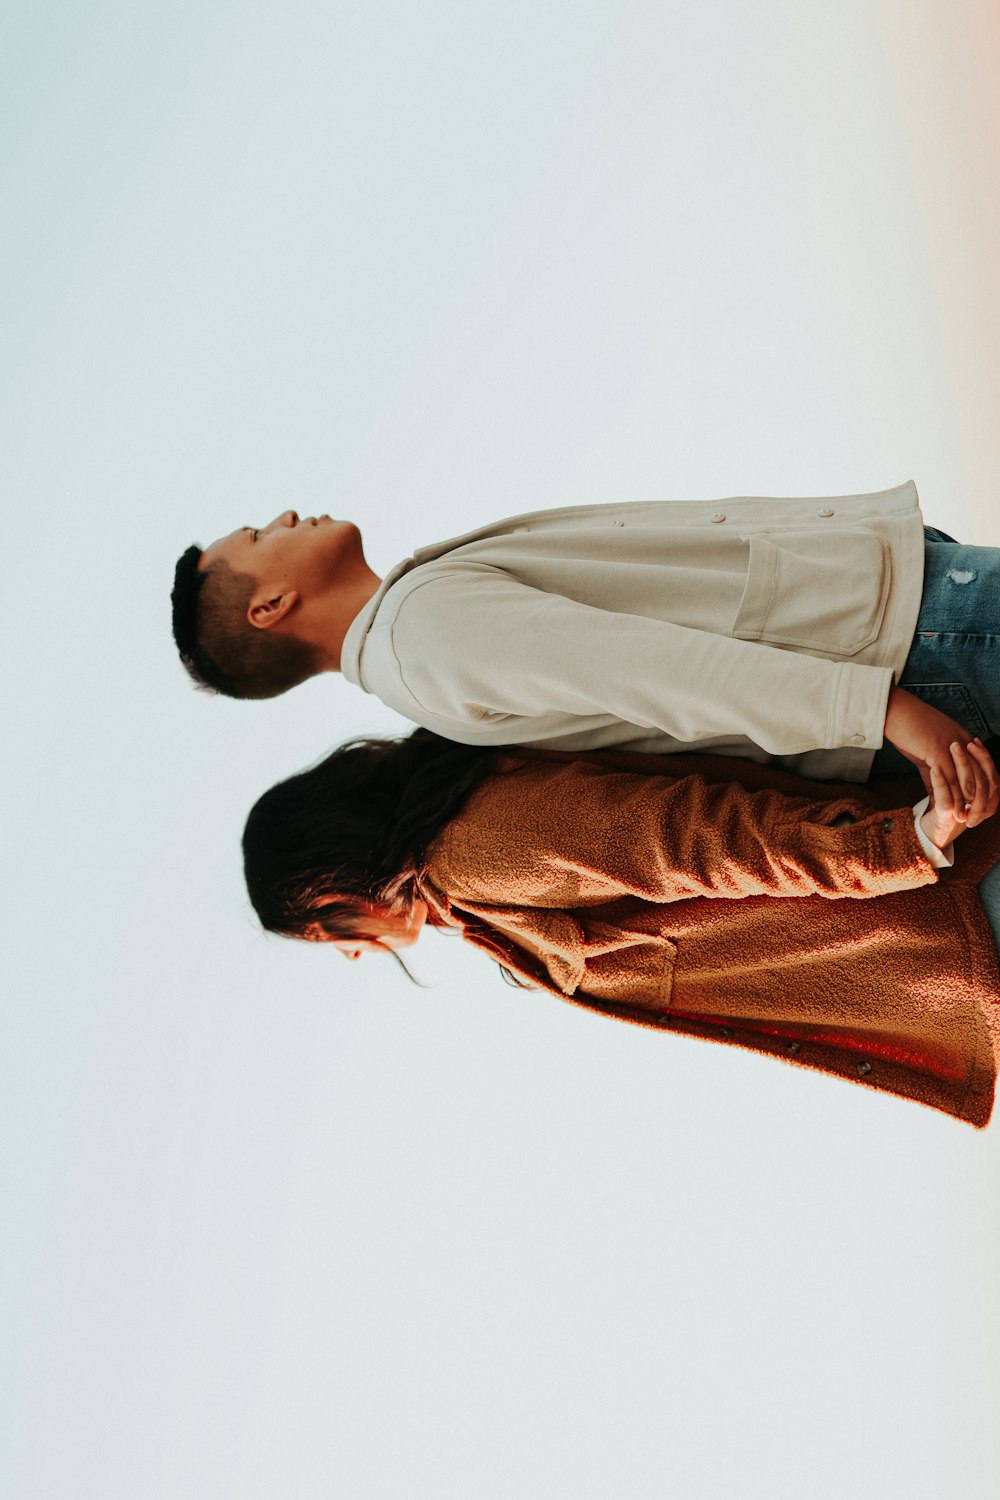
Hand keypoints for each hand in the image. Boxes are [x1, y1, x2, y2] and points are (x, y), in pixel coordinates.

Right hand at [883, 685, 999, 814]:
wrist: (897, 710)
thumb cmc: (908, 728)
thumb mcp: (925, 751)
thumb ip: (934, 771)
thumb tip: (934, 790)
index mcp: (965, 741)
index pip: (984, 769)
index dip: (984, 790)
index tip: (977, 808)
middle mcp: (964, 744)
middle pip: (982, 777)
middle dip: (980, 801)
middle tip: (975, 819)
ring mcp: (953, 747)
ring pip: (969, 780)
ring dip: (969, 803)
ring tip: (965, 819)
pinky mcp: (938, 750)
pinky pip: (951, 778)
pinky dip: (955, 797)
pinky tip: (953, 810)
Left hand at [919, 739, 998, 848]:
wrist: (925, 841)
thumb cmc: (938, 817)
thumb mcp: (947, 796)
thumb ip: (954, 781)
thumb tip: (956, 759)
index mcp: (979, 802)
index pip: (990, 776)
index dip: (984, 758)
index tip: (973, 741)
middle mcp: (975, 809)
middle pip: (985, 779)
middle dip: (976, 758)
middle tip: (966, 742)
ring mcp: (962, 814)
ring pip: (969, 787)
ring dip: (961, 765)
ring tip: (952, 746)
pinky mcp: (946, 819)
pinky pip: (946, 800)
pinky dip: (941, 782)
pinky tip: (934, 768)